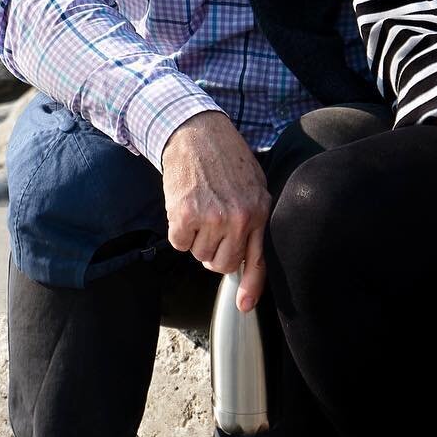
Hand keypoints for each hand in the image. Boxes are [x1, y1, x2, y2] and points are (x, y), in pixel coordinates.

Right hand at [161, 110, 270, 311]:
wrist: (196, 130)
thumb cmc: (224, 157)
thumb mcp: (252, 184)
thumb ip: (253, 219)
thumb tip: (246, 258)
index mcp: (258, 210)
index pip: (257, 259)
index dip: (250, 287)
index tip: (244, 306)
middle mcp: (238, 218)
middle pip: (221, 263)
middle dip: (213, 250)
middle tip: (210, 224)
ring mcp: (212, 217)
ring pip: (199, 254)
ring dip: (195, 238)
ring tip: (199, 206)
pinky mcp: (185, 214)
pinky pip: (179, 244)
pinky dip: (178, 230)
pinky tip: (184, 205)